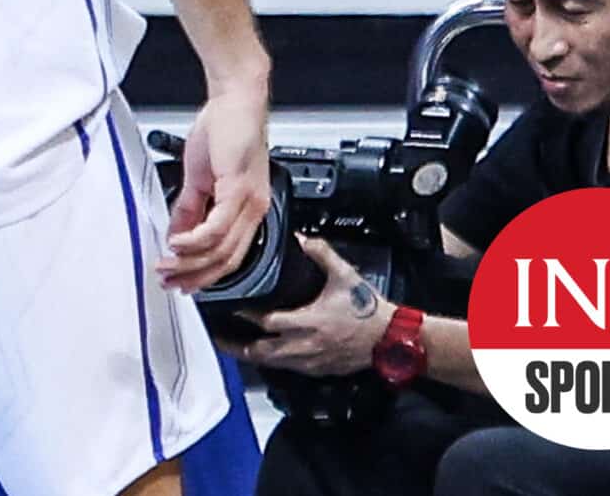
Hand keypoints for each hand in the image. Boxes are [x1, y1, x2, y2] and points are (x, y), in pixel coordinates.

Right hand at [159, 80, 270, 292]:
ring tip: (165, 265)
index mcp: (248, 209)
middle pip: (227, 260)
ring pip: (221, 249)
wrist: (237, 99)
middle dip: (195, 276)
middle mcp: (254, 210)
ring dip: (189, 262)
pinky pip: (217, 228)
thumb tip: (176, 234)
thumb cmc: (225, 128)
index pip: (230, 255)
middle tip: (169, 282)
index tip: (181, 282)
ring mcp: (248, 202)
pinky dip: (195, 240)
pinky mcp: (238, 190)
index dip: (204, 273)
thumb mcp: (202, 176)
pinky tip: (176, 243)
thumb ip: (190, 208)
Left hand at [218, 236, 390, 377]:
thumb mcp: (346, 276)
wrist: (392, 339)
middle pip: (261, 351)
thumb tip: (302, 239)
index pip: (267, 321)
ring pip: (272, 363)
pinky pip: (288, 369)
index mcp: (309, 322)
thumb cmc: (369, 310)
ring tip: (232, 347)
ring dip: (251, 355)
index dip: (245, 314)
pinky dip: (272, 362)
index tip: (229, 305)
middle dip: (236, 345)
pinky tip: (264, 354)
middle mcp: (306, 345)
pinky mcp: (319, 370)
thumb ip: (321, 254)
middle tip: (217, 335)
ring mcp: (312, 361)